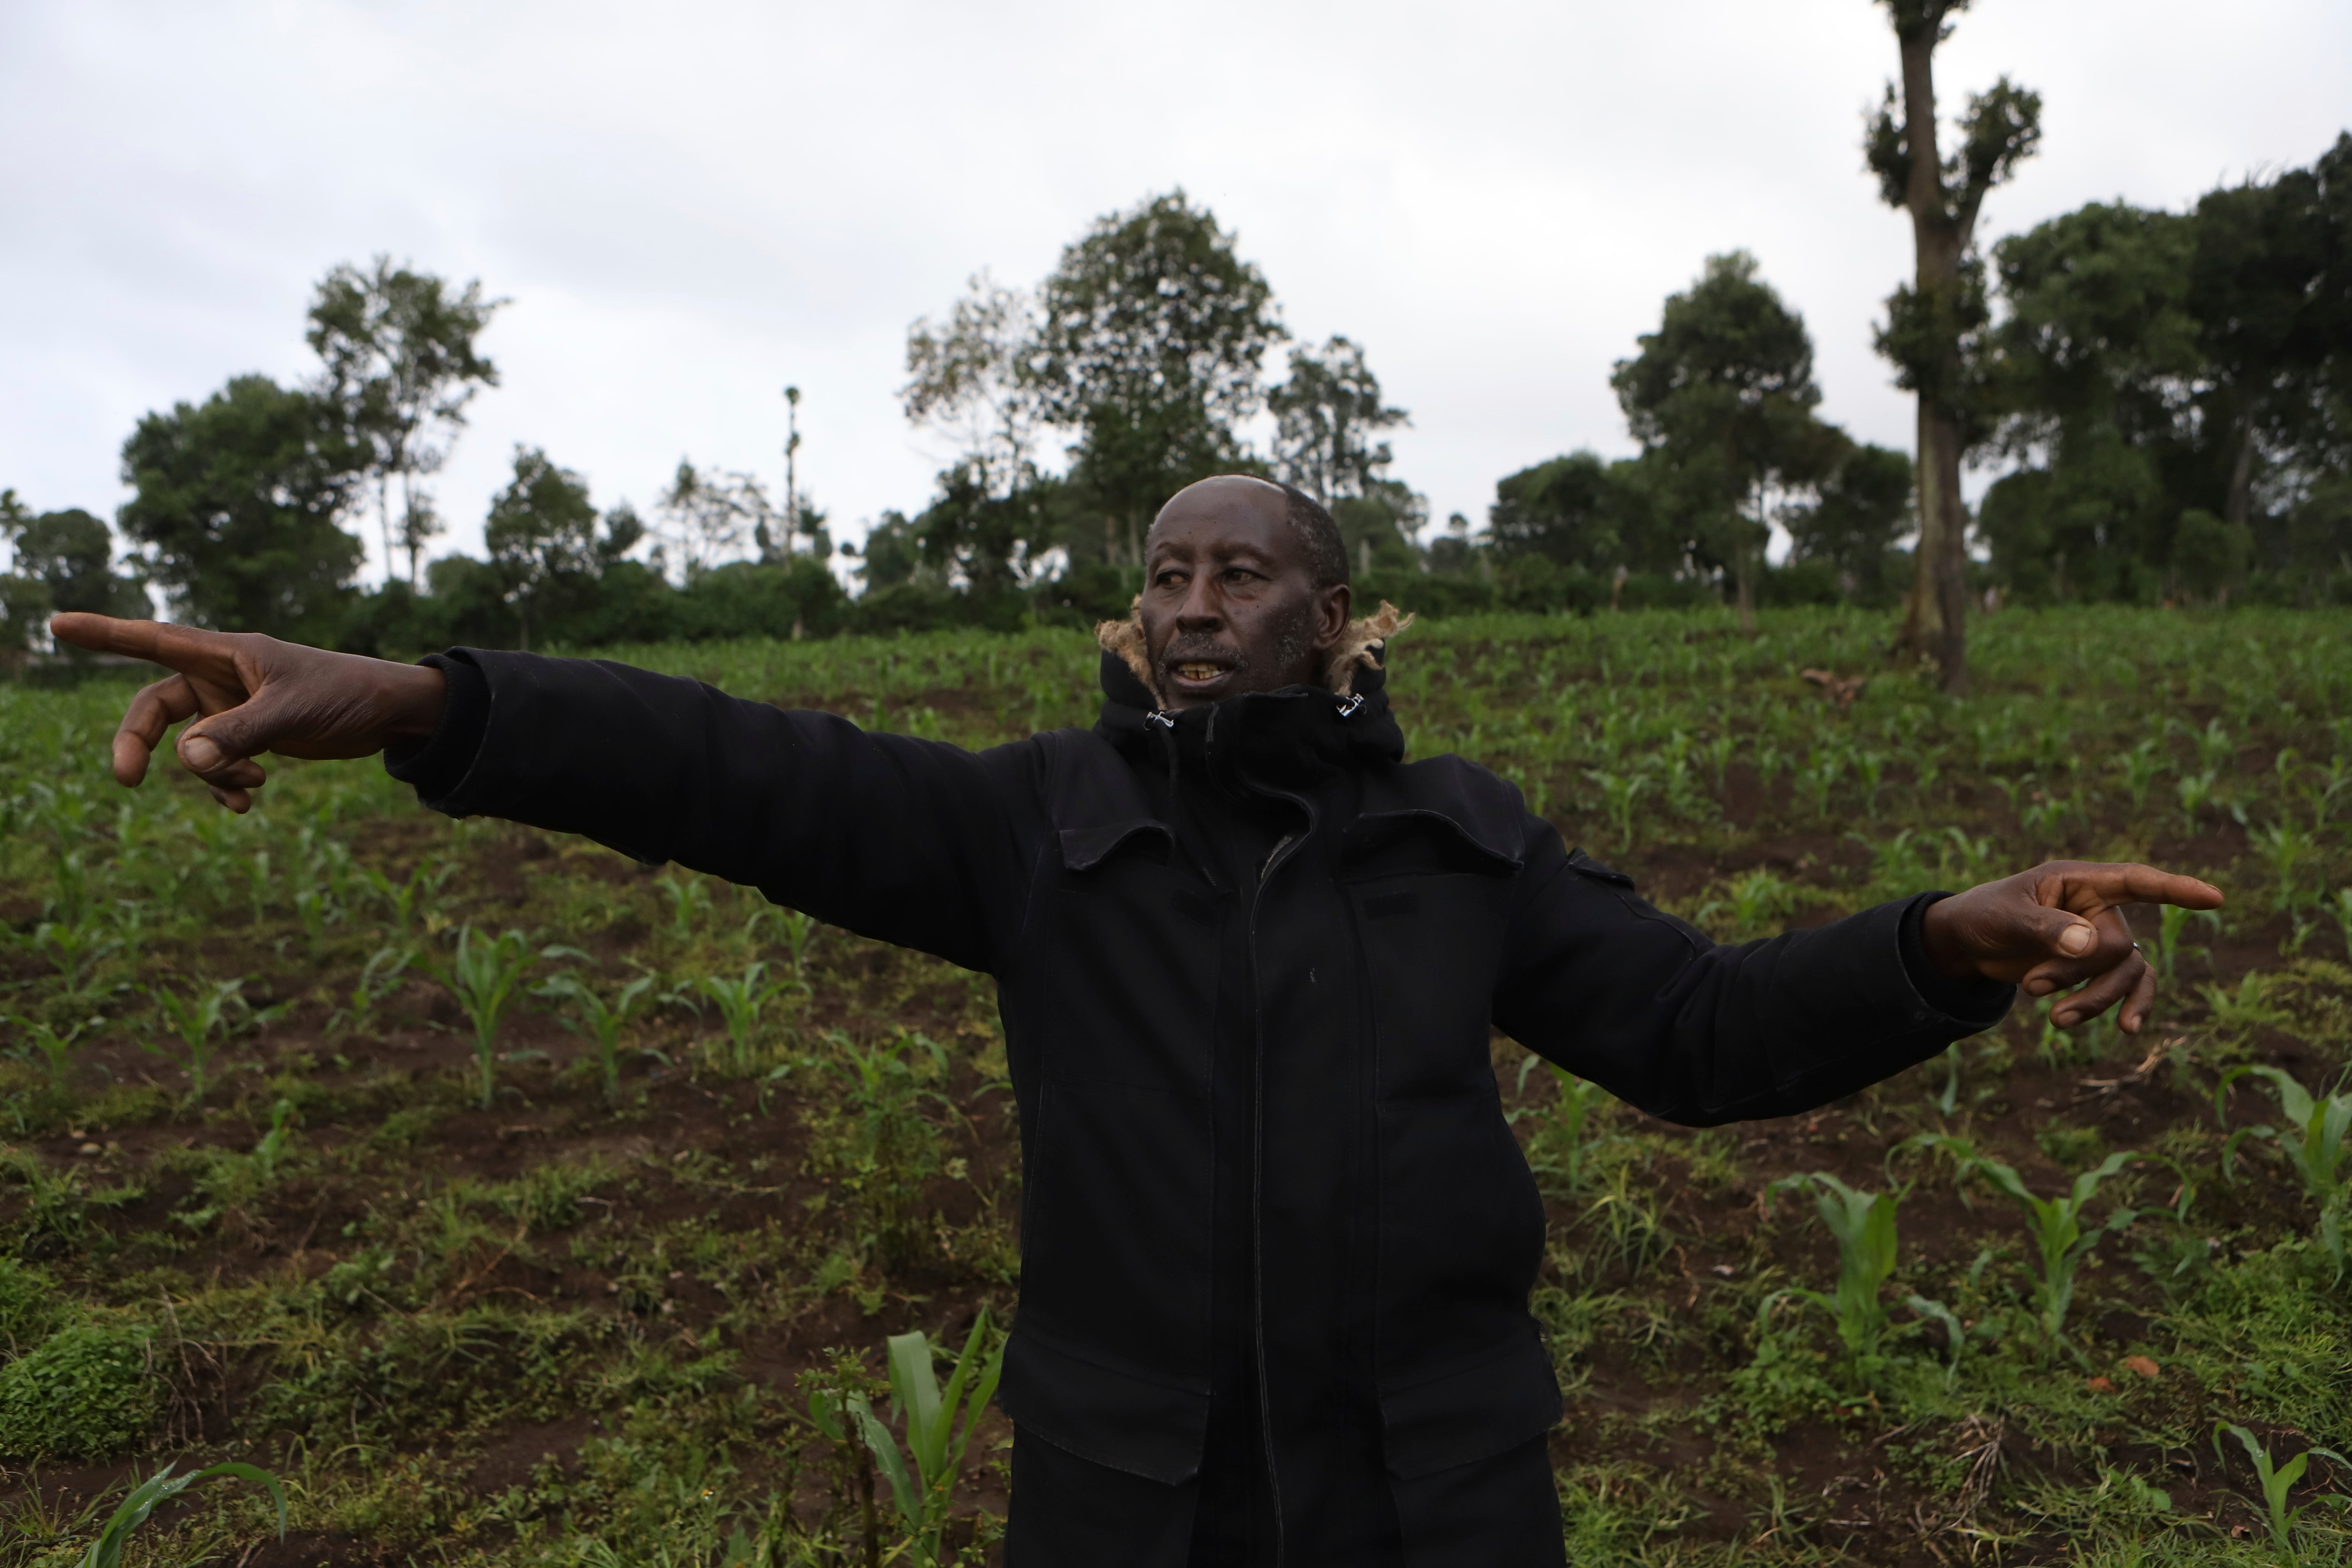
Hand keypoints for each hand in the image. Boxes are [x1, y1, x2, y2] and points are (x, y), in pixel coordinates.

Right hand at [50, 613, 447, 812]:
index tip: (57, 623)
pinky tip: (249, 801)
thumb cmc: (345, 694)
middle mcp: (220, 678)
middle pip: (154, 708)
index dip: (104, 633)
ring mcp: (232, 708)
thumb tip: (186, 758)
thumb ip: (240, 734)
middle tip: (127, 779)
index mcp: (225, 654)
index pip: (151, 639)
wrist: (389, 711)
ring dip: (208, 773)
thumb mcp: (292, 712)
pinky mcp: (250, 736)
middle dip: (139, 743)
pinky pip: (216, 765)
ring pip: (188, 746)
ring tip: (249, 786)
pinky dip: (225, 785)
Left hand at [1918, 860, 2223, 1034]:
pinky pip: (2128, 985)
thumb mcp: (2007, 917)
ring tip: (2055, 1021)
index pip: (2136, 881)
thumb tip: (2090, 944)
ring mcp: (2101, 938)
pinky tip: (2128, 1029)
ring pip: (2124, 972)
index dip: (2175, 889)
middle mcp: (2099, 908)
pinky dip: (2128, 1006)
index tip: (2215, 898)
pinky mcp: (2095, 967)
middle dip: (2078, 973)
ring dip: (2095, 999)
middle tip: (2033, 986)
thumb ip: (2046, 928)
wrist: (1968, 942)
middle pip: (2117, 946)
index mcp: (2079, 881)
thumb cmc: (1985, 916)